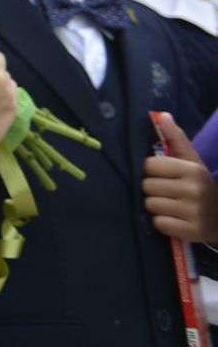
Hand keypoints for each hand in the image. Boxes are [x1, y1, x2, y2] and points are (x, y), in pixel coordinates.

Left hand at [144, 113, 217, 242]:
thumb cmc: (199, 184)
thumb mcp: (192, 161)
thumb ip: (175, 138)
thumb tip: (162, 115)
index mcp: (192, 169)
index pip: (149, 166)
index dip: (152, 171)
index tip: (163, 175)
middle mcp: (194, 190)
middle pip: (147, 186)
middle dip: (153, 189)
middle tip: (168, 192)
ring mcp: (194, 212)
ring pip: (150, 205)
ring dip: (156, 206)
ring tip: (171, 205)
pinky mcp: (192, 231)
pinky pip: (159, 223)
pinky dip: (163, 222)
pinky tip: (175, 219)